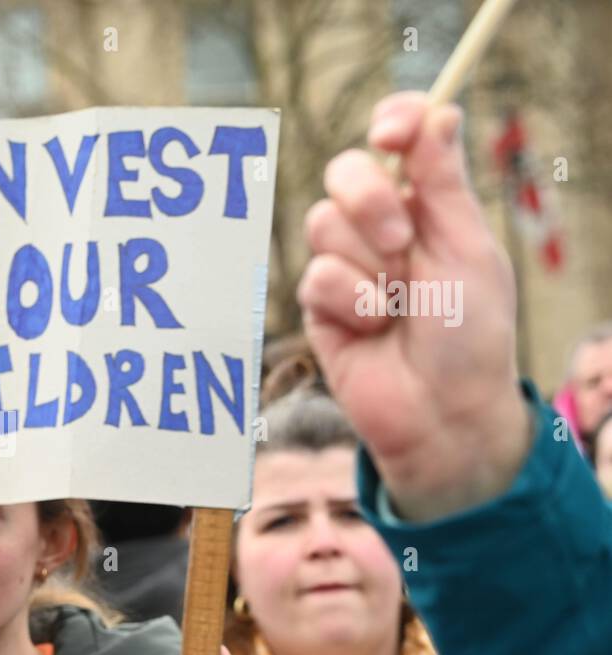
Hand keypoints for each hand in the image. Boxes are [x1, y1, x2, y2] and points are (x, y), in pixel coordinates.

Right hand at [297, 92, 531, 521]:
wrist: (440, 412)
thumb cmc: (470, 336)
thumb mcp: (467, 248)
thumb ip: (443, 182)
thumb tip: (439, 111)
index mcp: (428, 205)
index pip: (401, 140)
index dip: (391, 125)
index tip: (391, 135)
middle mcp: (382, 228)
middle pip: (345, 172)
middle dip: (368, 201)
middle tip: (401, 241)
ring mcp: (347, 265)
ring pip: (323, 224)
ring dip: (368, 266)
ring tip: (397, 305)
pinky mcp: (319, 304)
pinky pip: (316, 276)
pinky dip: (350, 302)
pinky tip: (372, 328)